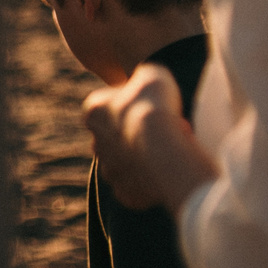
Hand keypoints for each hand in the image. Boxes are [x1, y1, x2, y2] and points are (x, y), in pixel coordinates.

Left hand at [83, 64, 219, 212]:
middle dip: (140, 135)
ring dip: (146, 159)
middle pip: (118, 137)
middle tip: (169, 132)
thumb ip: (144, 78)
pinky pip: (139, 188)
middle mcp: (96, 143)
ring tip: (174, 152)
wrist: (162, 145)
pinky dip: (152, 184)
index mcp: (93, 112)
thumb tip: (147, 82)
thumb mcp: (152, 74)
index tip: (155, 107)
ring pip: (128, 164)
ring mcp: (110, 170)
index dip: (135, 106)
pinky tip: (169, 174)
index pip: (108, 106)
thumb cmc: (154, 105)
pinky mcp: (126, 193)